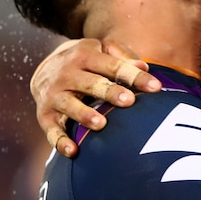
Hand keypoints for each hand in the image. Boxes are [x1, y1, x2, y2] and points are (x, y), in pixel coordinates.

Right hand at [31, 39, 161, 156]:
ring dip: (85, 115)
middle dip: (109, 92)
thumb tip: (144, 67)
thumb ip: (123, 56)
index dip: (135, 76)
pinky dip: (60, 141)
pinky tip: (73, 151)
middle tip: (129, 101)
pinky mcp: (45, 115)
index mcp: (85, 55)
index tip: (156, 87)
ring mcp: (55, 95)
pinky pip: (52, 130)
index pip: (114, 66)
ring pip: (70, 105)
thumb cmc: (88, 61)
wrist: (45, 68)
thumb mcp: (102, 49)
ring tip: (101, 124)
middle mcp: (67, 74)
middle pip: (91, 83)